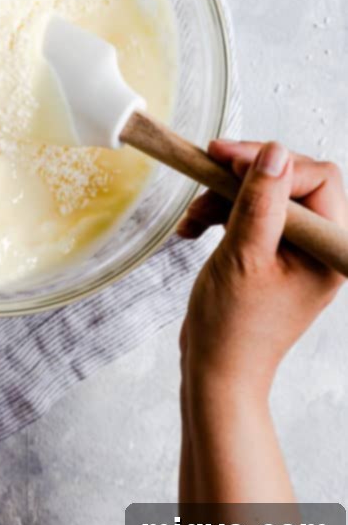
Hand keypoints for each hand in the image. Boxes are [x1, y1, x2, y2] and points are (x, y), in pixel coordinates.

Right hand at [177, 140, 345, 396]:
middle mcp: (320, 247)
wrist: (216, 371)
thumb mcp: (244, 256)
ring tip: (194, 216)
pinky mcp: (273, 254)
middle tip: (209, 168)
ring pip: (267, 193)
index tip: (225, 159)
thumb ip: (261, 202)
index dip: (270, 161)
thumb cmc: (233, 328)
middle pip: (293, 180)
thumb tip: (273, 152)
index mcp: (328, 250)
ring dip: (225, 195)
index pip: (317, 177)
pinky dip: (221, 213)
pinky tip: (195, 227)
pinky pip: (252, 213)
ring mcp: (297, 251)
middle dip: (244, 176)